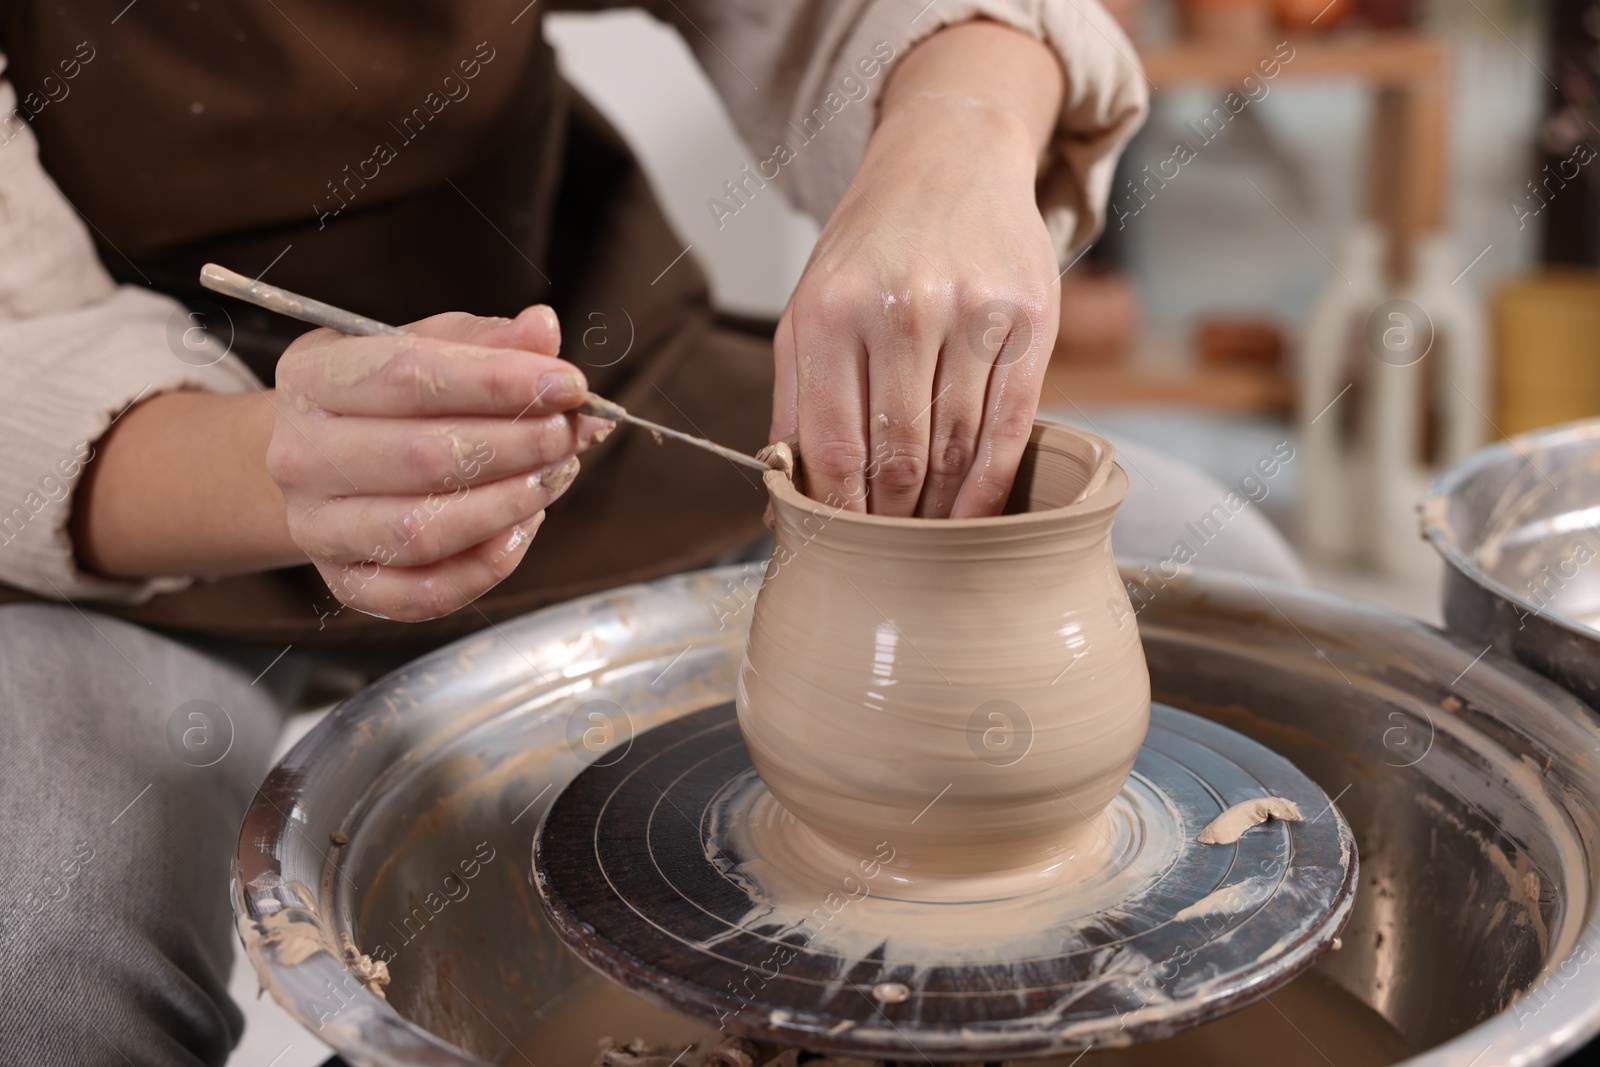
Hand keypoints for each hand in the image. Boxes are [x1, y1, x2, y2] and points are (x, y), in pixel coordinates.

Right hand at [268, 307, 607, 620]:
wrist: (322, 462)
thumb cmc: (383, 398)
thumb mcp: (423, 347)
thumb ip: (485, 340)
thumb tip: (543, 330)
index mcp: (313, 379)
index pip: (409, 377)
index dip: (498, 382)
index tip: (567, 384)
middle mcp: (302, 456)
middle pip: (422, 458)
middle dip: (515, 445)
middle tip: (569, 433)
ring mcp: (318, 528)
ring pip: (423, 531)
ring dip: (507, 505)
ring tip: (555, 475)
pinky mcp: (346, 582)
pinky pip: (426, 593)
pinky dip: (487, 566)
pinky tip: (523, 525)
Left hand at [770, 22, 1063, 517]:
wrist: (947, 159)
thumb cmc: (870, 248)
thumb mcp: (809, 309)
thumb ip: (793, 404)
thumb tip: (780, 502)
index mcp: (830, 312)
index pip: (833, 446)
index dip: (839, 513)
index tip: (841, 549)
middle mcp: (900, 309)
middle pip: (898, 455)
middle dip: (890, 519)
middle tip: (887, 556)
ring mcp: (970, 312)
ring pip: (956, 447)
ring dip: (940, 511)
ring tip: (927, 545)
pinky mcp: (1027, 317)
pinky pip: (1011, 425)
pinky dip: (991, 485)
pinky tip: (975, 516)